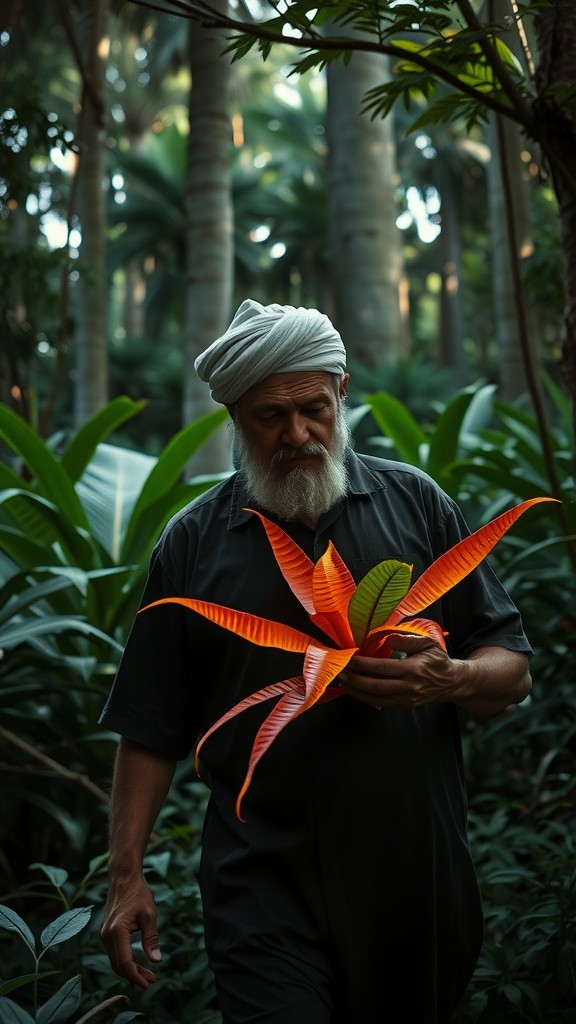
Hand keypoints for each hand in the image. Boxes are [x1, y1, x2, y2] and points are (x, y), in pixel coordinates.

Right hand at [100, 874, 160, 988]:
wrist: (124, 877)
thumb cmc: (138, 893)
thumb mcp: (149, 914)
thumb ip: (151, 938)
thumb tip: (156, 961)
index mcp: (116, 932)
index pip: (124, 963)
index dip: (136, 976)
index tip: (149, 983)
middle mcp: (106, 936)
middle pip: (119, 965)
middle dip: (135, 976)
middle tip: (152, 981)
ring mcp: (104, 935)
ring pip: (116, 960)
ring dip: (131, 969)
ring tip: (148, 974)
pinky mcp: (107, 933)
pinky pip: (115, 953)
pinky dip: (126, 961)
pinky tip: (138, 963)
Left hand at [338, 633, 465, 708]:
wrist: (452, 682)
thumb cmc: (437, 660)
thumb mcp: (427, 643)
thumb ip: (407, 640)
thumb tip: (387, 640)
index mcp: (414, 669)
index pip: (381, 668)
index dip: (362, 664)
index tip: (348, 657)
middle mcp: (409, 687)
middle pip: (374, 685)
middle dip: (353, 678)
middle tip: (338, 670)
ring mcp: (406, 699)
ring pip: (375, 697)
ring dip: (355, 689)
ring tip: (341, 680)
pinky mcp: (404, 705)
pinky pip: (380, 702)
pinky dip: (364, 697)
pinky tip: (354, 689)